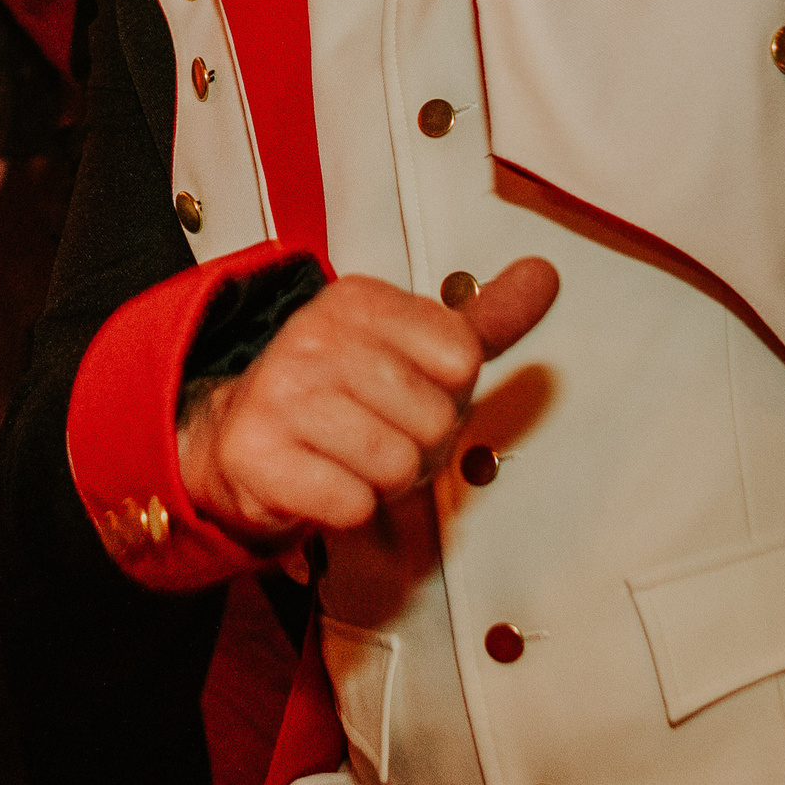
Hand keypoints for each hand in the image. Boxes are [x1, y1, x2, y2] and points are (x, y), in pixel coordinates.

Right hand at [178, 259, 559, 561]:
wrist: (239, 439)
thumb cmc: (339, 397)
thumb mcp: (414, 348)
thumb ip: (485, 320)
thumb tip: (544, 275)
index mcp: (359, 300)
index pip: (462, 359)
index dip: (449, 395)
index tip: (407, 393)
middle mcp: (315, 334)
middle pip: (435, 419)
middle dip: (419, 448)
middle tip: (378, 437)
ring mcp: (281, 391)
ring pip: (397, 464)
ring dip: (385, 482)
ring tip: (351, 461)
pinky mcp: (256, 451)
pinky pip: (352, 504)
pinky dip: (348, 509)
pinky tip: (323, 483)